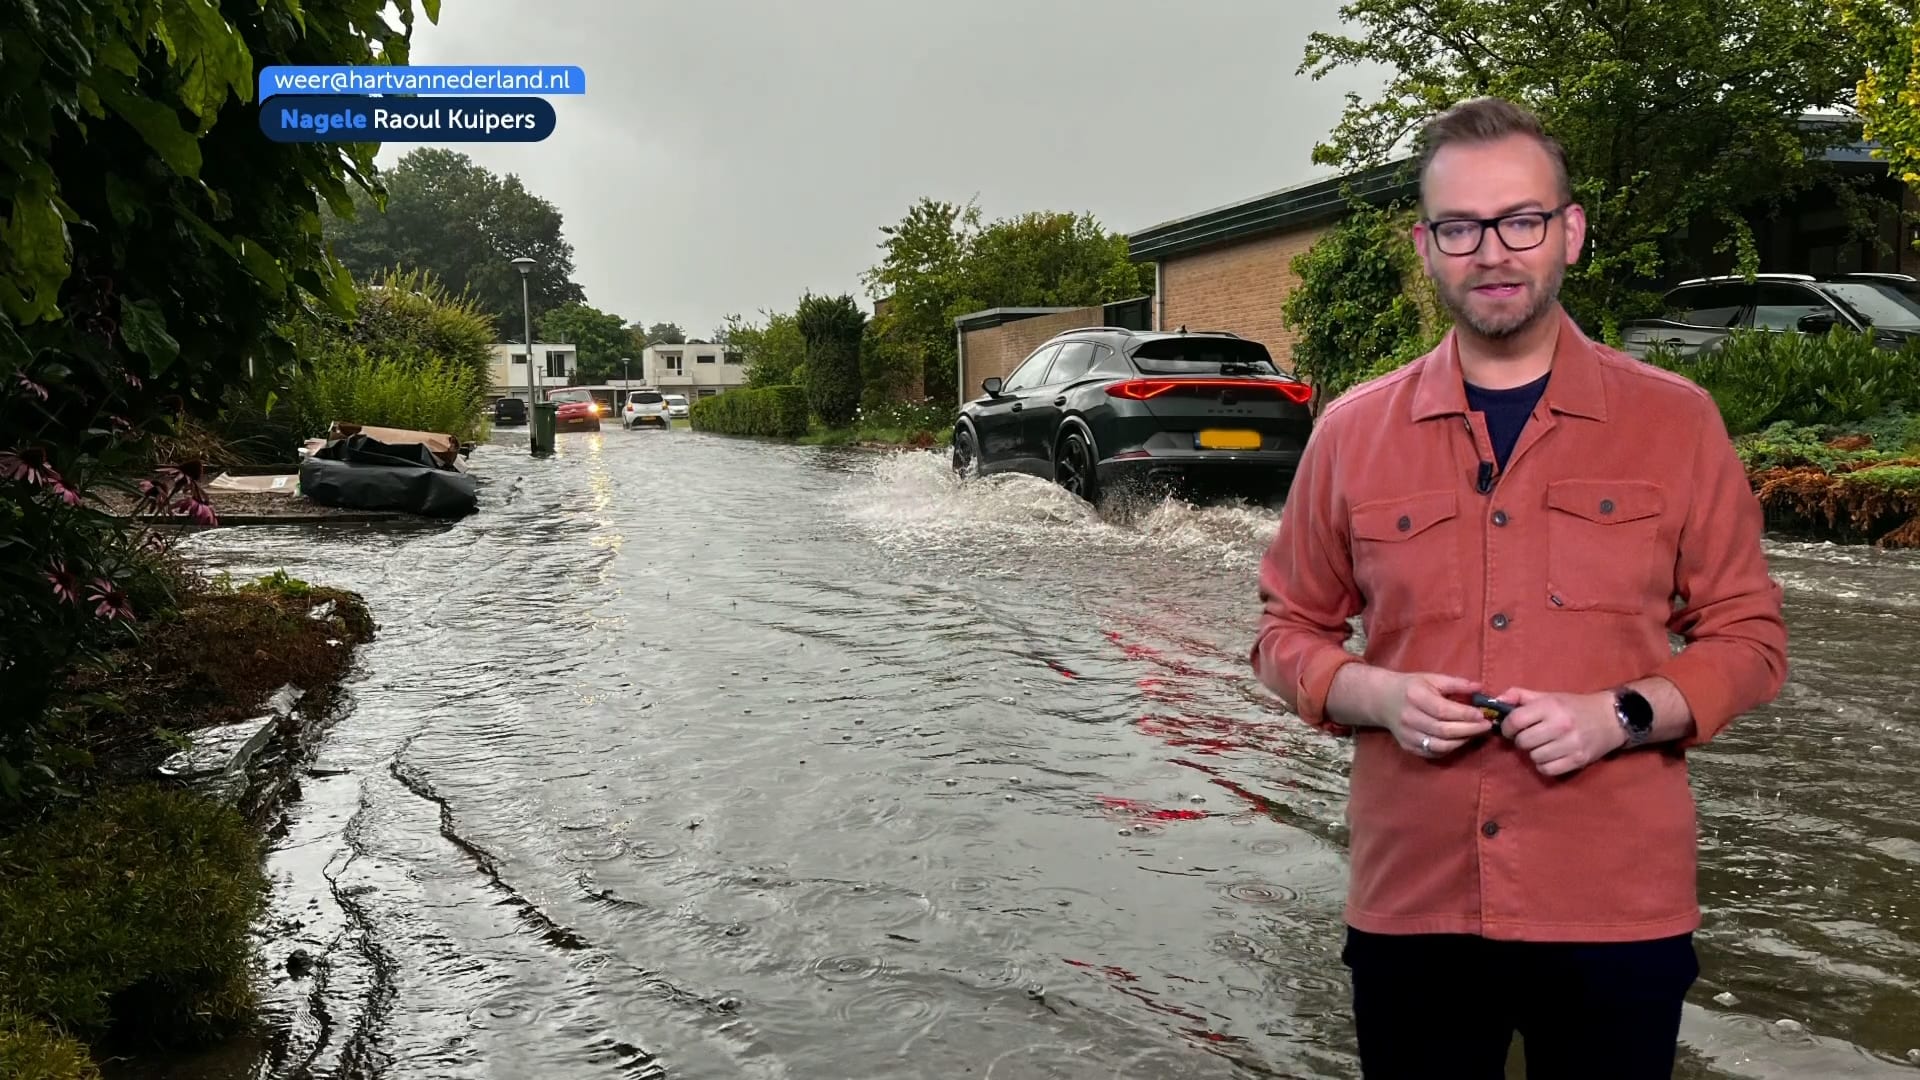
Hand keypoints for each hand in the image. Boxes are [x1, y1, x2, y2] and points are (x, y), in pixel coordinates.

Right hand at [1377, 673, 1495, 759]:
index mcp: (1415, 696)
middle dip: (1469, 729)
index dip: (1465, 714)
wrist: (1383, 700)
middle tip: (1486, 726)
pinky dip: (1450, 749)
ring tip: (1475, 733)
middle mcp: (1409, 717)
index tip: (1482, 714)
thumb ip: (1456, 684)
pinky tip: (1460, 740)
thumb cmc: (1411, 687)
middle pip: (1443, 730)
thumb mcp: (1432, 678)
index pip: (1443, 710)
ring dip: (1462, 741)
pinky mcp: (1407, 746)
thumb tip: (1480, 688)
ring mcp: (1407, 735)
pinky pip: (1433, 753)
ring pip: (1439, 745)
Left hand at [1493, 688, 1626, 776]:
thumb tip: (1496, 700)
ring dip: (1534, 753)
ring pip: (1534, 757)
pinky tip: (1551, 756)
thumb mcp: (1548, 696)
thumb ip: (1520, 696)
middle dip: (1522, 740)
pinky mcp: (1578, 760)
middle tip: (1530, 736)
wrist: (1610, 718)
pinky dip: (1545, 765)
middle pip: (1523, 741)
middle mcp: (1561, 725)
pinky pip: (1547, 770)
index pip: (1516, 720)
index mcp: (1551, 706)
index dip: (1507, 727)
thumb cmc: (1574, 706)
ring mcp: (1571, 744)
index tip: (1511, 729)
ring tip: (1543, 745)